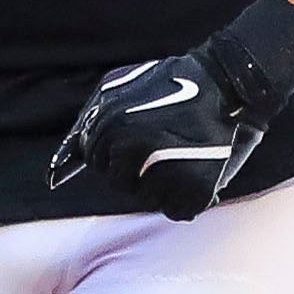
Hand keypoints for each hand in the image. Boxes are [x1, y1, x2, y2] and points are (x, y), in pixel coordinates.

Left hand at [46, 0, 293, 221]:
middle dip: (137, 172)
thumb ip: (90, 118)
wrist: (227, 81)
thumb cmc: (172, 82)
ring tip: (180, 160)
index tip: (140, 143)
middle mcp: (131, 151)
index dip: (117, 156)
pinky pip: (176, 212)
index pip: (96, 164)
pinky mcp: (194, 187)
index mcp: (109, 128)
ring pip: (146, 201)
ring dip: (161, 188)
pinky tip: (195, 176)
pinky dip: (185, 202)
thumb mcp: (118, 86)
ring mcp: (162, 170)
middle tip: (163, 151)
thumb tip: (66, 158)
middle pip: (120, 185)